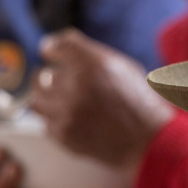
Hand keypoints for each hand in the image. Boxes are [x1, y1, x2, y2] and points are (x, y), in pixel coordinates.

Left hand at [31, 29, 174, 170]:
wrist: (150, 142)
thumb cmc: (141, 104)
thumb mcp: (126, 69)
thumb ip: (93, 58)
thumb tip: (63, 50)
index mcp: (94, 64)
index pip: (57, 46)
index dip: (51, 48)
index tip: (49, 51)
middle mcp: (76, 85)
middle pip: (44, 73)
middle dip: (52, 76)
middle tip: (56, 78)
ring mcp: (67, 112)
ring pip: (37, 99)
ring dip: (46, 96)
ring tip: (58, 99)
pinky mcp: (63, 134)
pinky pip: (46, 123)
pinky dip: (57, 120)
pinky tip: (73, 119)